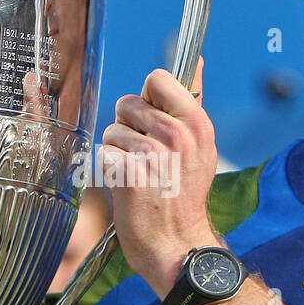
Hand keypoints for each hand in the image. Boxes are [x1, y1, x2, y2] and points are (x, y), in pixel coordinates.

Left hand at [100, 60, 218, 295]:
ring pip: (112, 129)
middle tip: (147, 157)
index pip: (158, 78)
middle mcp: (177, 135)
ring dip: (118, 151)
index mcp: (197, 123)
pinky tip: (128, 187)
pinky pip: (103, 153)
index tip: (154, 121)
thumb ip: (191, 99)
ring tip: (139, 174)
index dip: (148, 98)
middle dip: (129, 128)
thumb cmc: (184, 194)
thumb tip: (193, 60)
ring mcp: (153, 154)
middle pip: (128, 103)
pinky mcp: (129, 174)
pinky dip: (109, 170)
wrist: (177, 245)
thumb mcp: (200, 145)